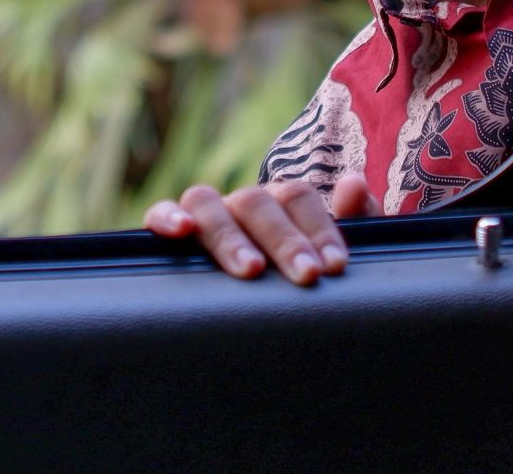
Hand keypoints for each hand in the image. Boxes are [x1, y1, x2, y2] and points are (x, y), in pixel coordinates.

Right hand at [145, 172, 376, 285]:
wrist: (256, 327)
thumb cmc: (300, 280)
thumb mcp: (329, 257)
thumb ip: (354, 221)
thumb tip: (354, 184)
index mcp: (281, 204)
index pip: (298, 198)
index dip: (319, 228)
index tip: (335, 266)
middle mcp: (241, 204)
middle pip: (257, 201)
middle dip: (283, 239)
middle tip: (306, 275)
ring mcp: (205, 214)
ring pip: (208, 202)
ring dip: (230, 235)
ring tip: (250, 269)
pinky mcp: (169, 230)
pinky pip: (158, 212)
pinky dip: (167, 215)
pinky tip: (181, 232)